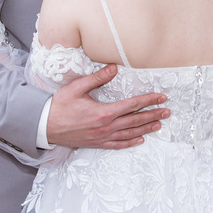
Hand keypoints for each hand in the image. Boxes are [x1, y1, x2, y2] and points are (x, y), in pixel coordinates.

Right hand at [46, 64, 169, 148]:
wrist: (45, 126)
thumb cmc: (59, 106)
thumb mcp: (77, 87)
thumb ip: (97, 78)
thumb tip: (114, 68)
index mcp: (103, 112)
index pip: (132, 105)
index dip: (148, 101)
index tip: (161, 98)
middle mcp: (106, 127)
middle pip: (135, 121)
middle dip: (153, 115)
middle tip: (167, 112)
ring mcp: (102, 137)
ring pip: (129, 134)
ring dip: (146, 129)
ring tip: (159, 125)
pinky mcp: (97, 143)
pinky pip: (118, 145)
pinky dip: (130, 142)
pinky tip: (140, 140)